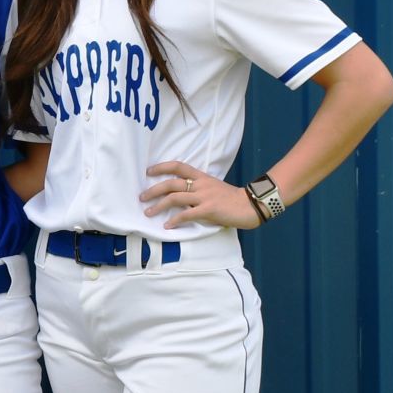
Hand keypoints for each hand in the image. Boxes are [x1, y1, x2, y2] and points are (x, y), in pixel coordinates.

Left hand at [140, 161, 260, 230]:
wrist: (251, 205)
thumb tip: (179, 196)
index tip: (148, 171)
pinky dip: (175, 220)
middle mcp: (201, 184)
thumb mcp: (212, 188)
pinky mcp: (208, 210)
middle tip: (141, 197)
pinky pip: (187, 215)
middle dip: (153, 190)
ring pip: (175, 198)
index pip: (179, 167)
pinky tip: (167, 225)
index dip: (162, 167)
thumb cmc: (231, 199)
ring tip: (148, 212)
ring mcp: (204, 197)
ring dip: (158, 206)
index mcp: (202, 177)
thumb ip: (197, 189)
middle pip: (171, 183)